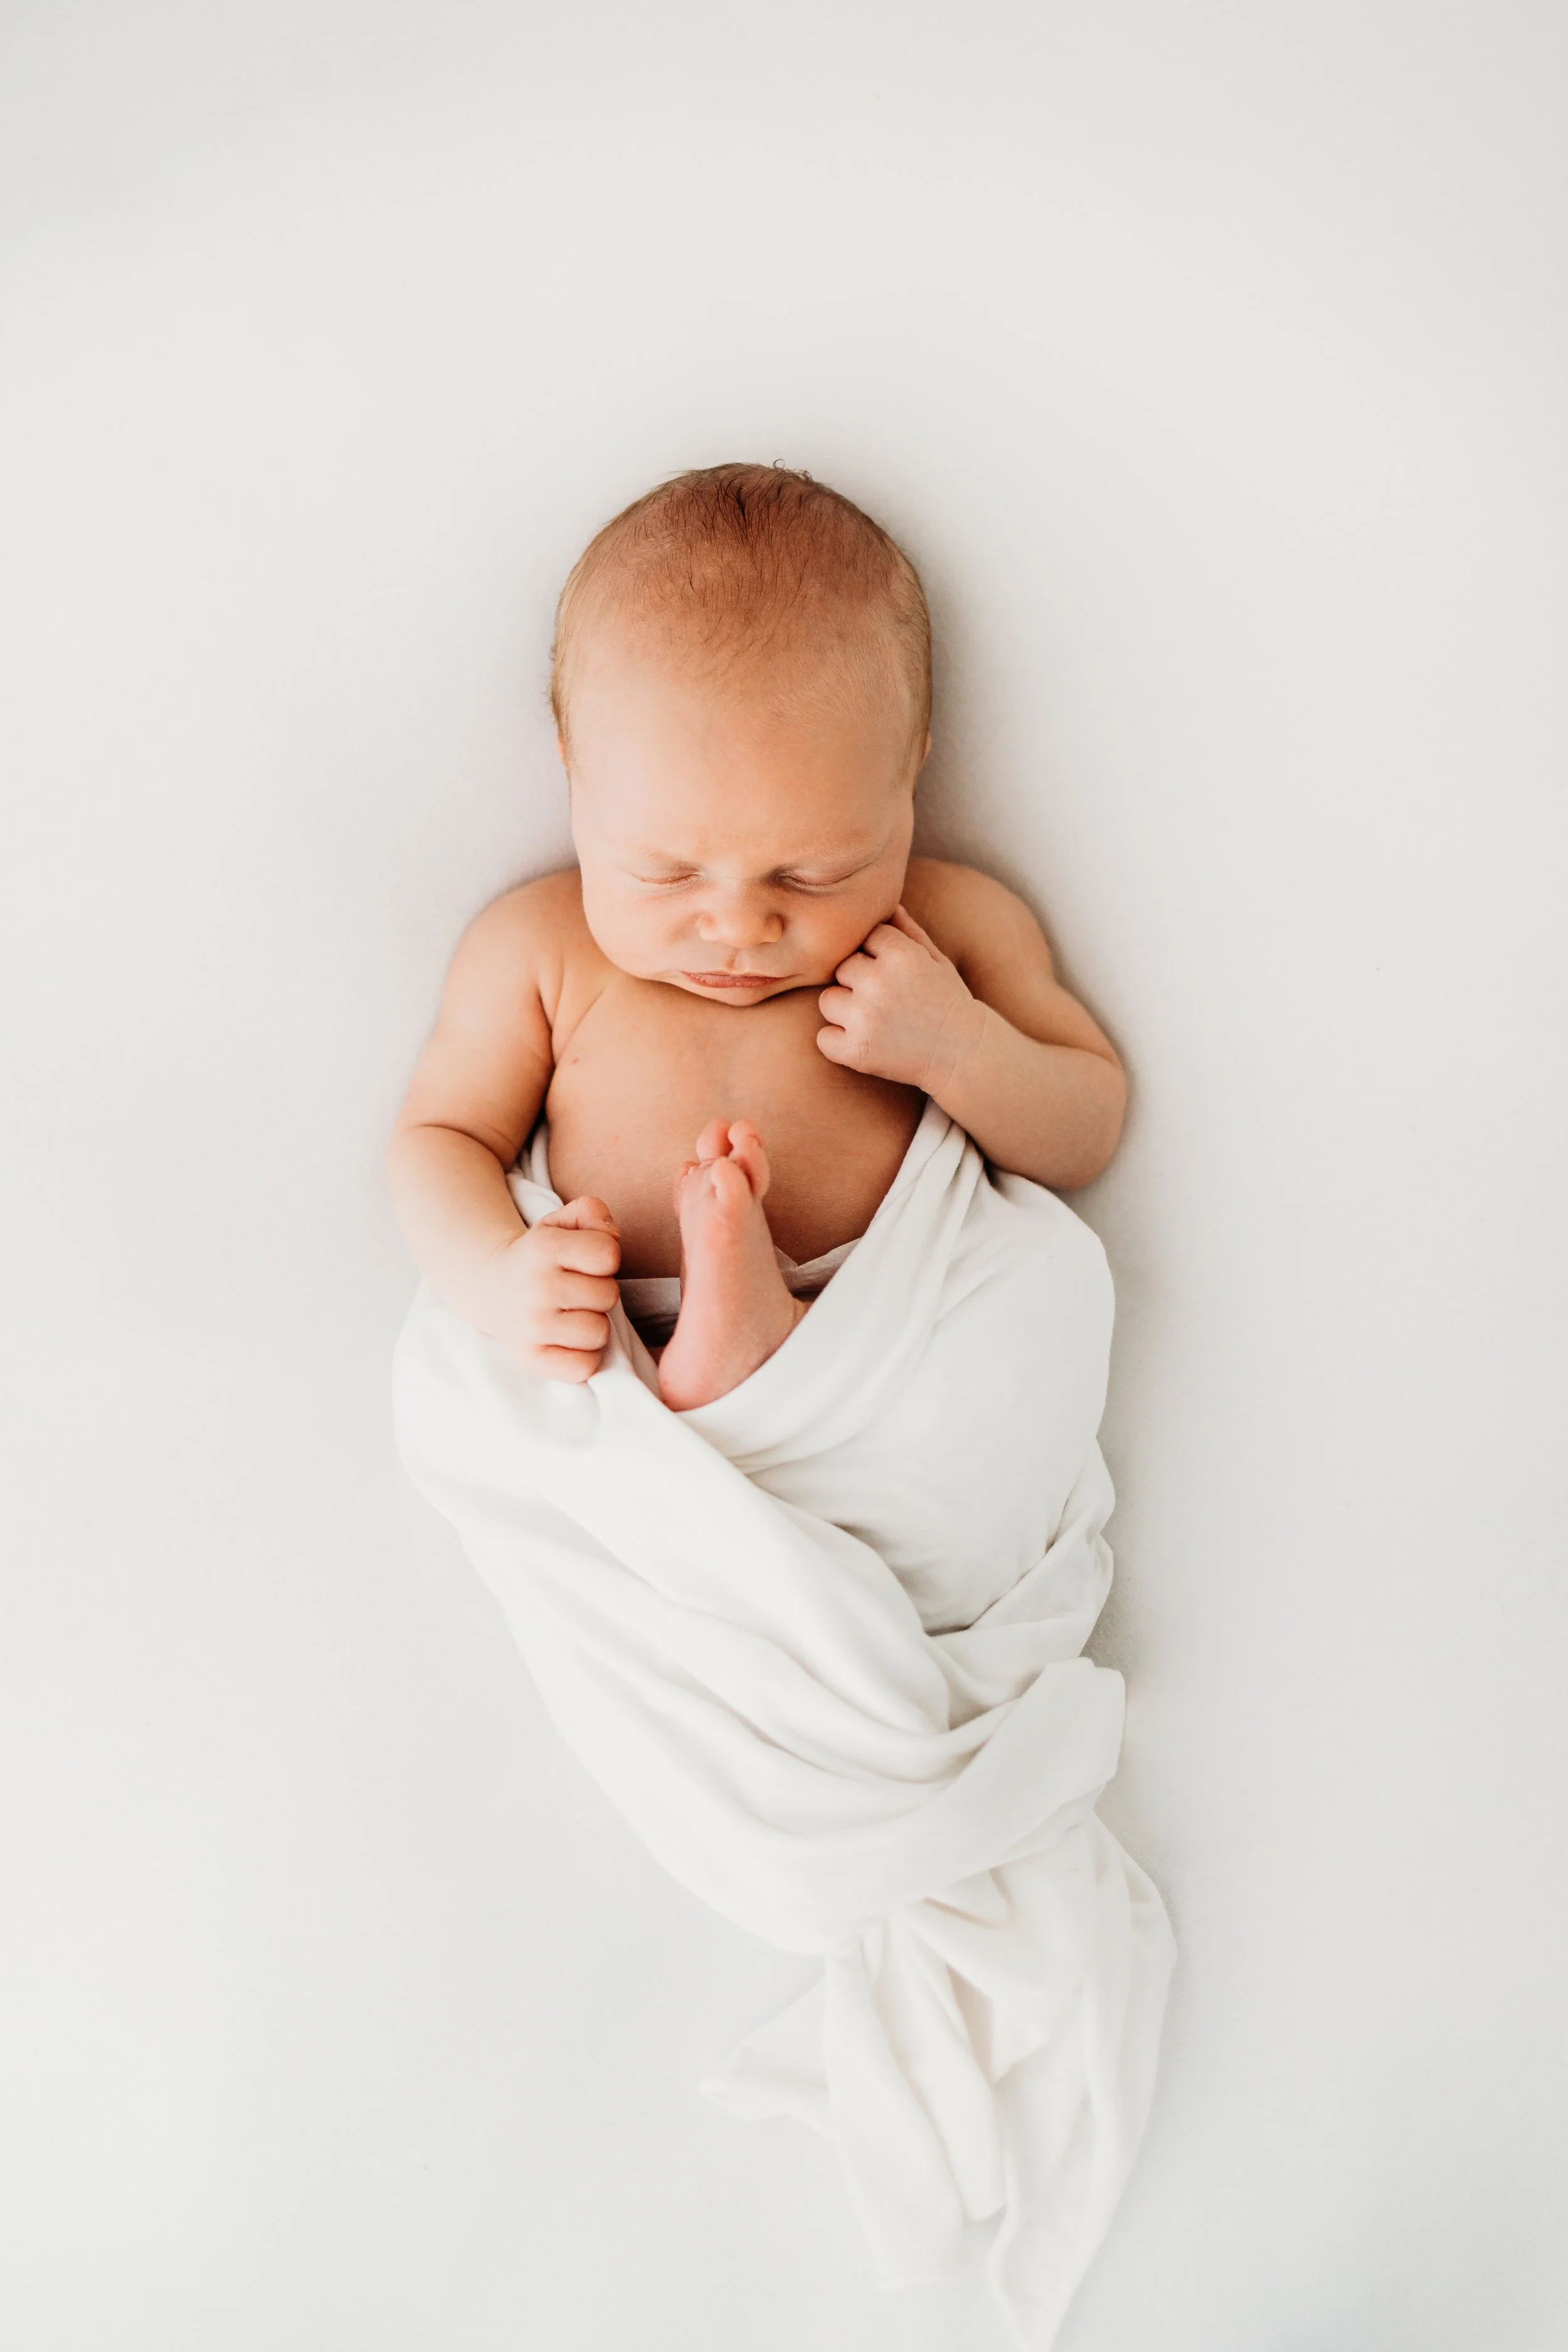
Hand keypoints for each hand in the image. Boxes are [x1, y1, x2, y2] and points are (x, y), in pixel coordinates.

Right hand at [478, 1196, 620, 1382]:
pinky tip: (568, 1340)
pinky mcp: (531, 1358)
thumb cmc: (540, 1256)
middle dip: (599, 1292)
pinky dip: (584, 1356)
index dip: (606, 1258)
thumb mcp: (560, 1222)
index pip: (609, 1255)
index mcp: (544, 1248)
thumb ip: (592, 1212)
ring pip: (599, 1332)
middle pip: (608, 1296)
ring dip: (593, 1324)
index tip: (588, 1262)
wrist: (491, 1288)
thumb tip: (613, 1236)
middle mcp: (537, 1287)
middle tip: (577, 1291)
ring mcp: (532, 1326)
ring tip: (573, 1314)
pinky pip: (585, 1366)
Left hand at [816, 905, 986, 1092]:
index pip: (865, 938)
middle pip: (841, 968)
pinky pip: (824, 1038)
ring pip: (828, 1001)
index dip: (877, 957)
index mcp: (901, 955)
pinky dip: (839, 1043)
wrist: (965, 1055)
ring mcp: (865, 1018)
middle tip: (885, 1001)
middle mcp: (880, 983)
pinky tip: (865, 1043)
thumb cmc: (949, 1003)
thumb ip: (908, 932)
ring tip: (875, 1021)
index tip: (895, 975)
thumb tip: (885, 903)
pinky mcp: (856, 1050)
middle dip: (858, 982)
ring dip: (844, 1011)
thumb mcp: (937, 962)